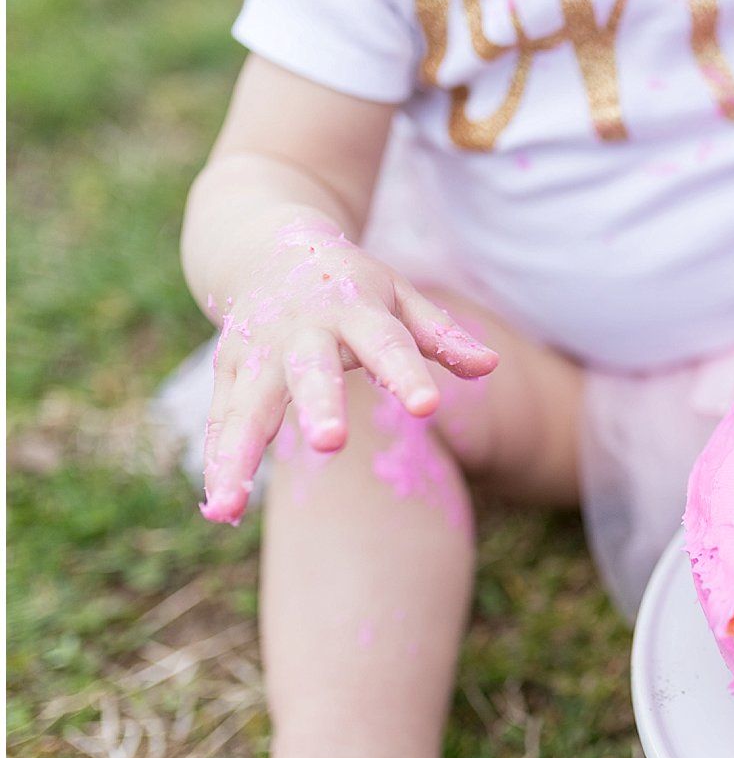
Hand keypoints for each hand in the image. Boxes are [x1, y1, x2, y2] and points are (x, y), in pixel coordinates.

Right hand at [198, 220, 497, 523]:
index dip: (406, 375)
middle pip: (309, 370)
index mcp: (353, 309)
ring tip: (231, 506)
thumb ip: (441, 335)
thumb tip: (490, 366)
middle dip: (317, 405)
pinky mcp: (228, 373)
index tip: (427, 407)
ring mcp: (257, 352)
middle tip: (329, 443)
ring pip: (247, 407)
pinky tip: (220, 510)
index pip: (388, 344)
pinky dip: (219, 463)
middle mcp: (300, 331)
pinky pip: (222, 421)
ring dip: (238, 456)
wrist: (264, 247)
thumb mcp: (399, 298)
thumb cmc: (350, 286)